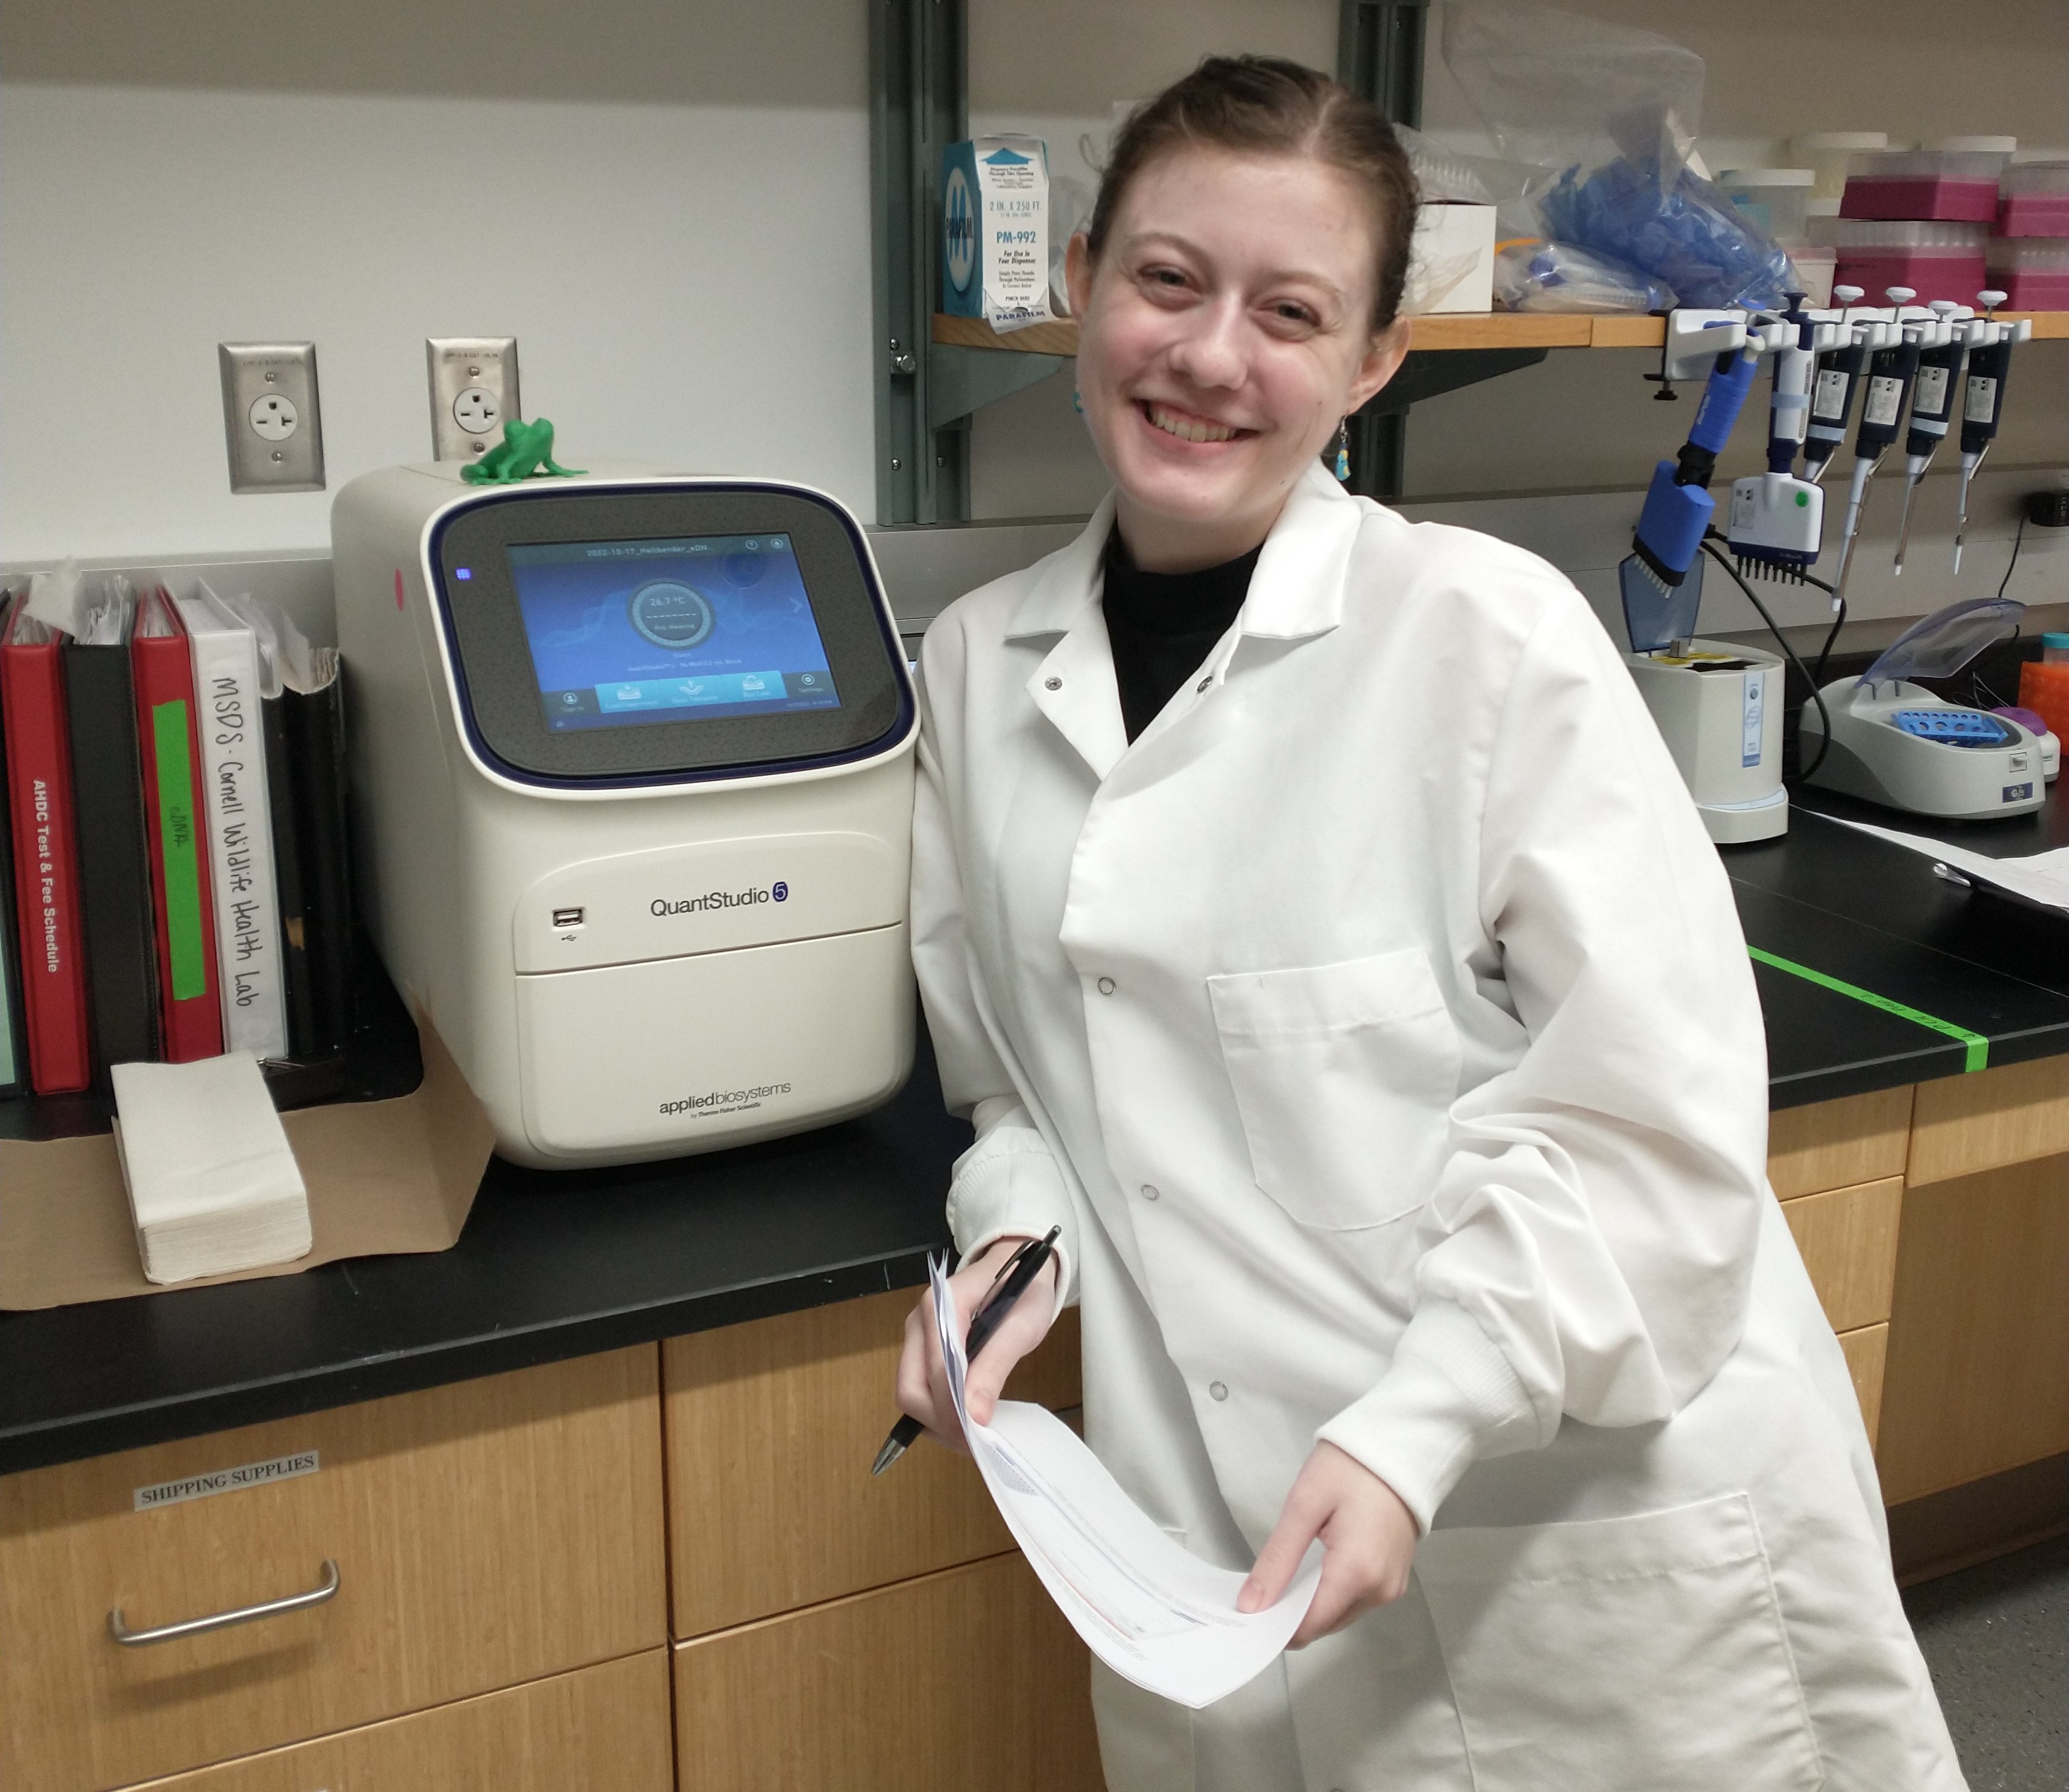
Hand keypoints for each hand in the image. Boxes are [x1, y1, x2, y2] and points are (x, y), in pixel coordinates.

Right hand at [894, 1237, 1059, 1451]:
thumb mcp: (1021, 1326)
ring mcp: (917, 1335)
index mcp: (942, 1304)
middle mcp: (921, 1320)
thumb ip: (995, 1367)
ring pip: (910, 1392)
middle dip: (938, 1421)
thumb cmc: (1023, 1290)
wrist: (1018, 1264)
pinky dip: (936, 1410)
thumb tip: (974, 1415)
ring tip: (972, 1433)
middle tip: (973, 1441)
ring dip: (936, 1421)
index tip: (976, 1437)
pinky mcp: (921, 1348)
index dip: (952, 1409)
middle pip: (910, 1387)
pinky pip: (918, 1387)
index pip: (935, 1371)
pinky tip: (963, 1418)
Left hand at [1237, 1441, 1417, 1646]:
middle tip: (1261, 1587)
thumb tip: (1252, 1604)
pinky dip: (1331, 1592)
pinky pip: (1355, 1600)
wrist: (1399, 1446)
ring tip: (1287, 1574)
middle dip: (1290, 1614)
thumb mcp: (1304, 1506)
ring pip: (1339, 1615)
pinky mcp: (1394, 1578)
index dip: (1274, 1625)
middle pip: (1323, 1624)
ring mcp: (1390, 1587)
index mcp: (1357, 1573)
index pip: (1308, 1627)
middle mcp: (1379, 1590)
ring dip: (1311, 1603)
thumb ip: (1277, 1560)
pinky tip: (1314, 1570)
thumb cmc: (1351, 1468)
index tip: (1248, 1611)